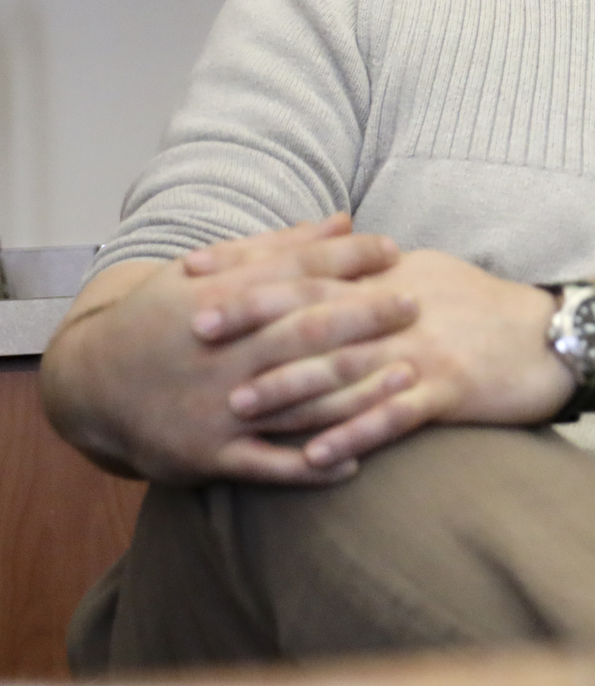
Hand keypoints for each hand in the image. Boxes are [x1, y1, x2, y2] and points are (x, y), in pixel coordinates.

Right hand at [42, 216, 420, 484]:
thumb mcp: (209, 274)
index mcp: (216, 300)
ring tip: (409, 376)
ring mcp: (214, 407)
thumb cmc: (164, 319)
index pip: (293, 273)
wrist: (89, 383)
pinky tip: (356, 460)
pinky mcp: (206, 455)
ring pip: (296, 399)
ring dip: (356, 391)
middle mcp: (219, 353)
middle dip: (365, 316)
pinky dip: (312, 465)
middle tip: (414, 305)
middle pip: (304, 331)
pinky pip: (267, 465)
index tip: (394, 251)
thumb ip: (280, 249)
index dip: (347, 259)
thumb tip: (345, 220)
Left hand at [229, 249, 570, 469]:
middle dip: (255, 321)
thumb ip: (370, 269)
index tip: (194, 273)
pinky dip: (356, 436)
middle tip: (196, 334)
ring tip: (241, 406)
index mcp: (391, 276)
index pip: (309, 267)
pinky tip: (318, 459)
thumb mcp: (429, 273)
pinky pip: (397, 416)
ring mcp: (426, 350)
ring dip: (293, 387)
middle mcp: (402, 308)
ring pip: (349, 367)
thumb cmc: (488, 309)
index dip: (251, 267)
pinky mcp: (453, 391)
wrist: (560, 337)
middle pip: (319, 311)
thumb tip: (317, 251)